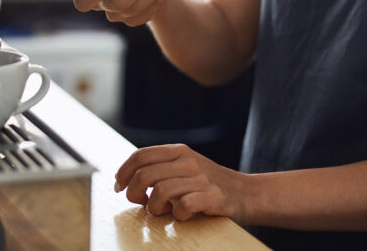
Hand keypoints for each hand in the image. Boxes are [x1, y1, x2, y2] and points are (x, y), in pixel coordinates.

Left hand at [114, 144, 248, 220]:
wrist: (247, 194)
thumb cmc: (207, 185)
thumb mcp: (184, 167)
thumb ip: (159, 169)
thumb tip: (124, 182)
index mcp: (178, 151)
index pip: (140, 156)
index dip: (123, 172)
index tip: (119, 187)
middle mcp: (189, 161)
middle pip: (145, 175)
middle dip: (135, 193)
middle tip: (140, 203)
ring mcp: (202, 178)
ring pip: (160, 192)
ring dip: (155, 208)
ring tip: (163, 210)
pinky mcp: (213, 197)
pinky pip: (183, 206)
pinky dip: (177, 215)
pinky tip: (182, 215)